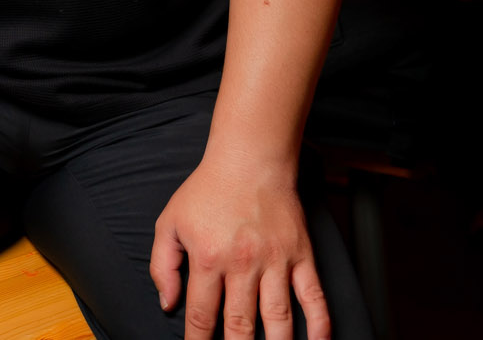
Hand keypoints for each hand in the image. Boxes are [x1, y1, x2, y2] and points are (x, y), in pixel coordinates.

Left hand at [150, 152, 329, 339]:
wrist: (250, 159)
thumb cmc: (207, 191)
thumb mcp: (170, 222)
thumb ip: (163, 265)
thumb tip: (167, 304)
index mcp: (208, 258)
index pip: (201, 315)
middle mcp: (242, 264)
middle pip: (239, 325)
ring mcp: (275, 261)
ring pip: (278, 319)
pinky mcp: (301, 255)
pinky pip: (314, 296)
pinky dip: (319, 324)